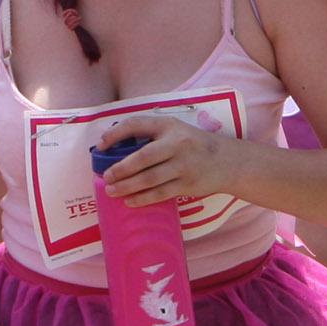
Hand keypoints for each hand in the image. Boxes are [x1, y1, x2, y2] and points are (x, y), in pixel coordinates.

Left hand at [95, 113, 235, 207]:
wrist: (226, 161)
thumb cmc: (193, 144)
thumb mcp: (175, 130)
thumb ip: (151, 134)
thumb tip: (117, 147)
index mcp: (169, 125)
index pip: (137, 124)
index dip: (116, 133)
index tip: (101, 145)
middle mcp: (176, 144)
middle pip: (142, 157)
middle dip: (120, 169)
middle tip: (105, 177)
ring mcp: (182, 165)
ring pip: (149, 179)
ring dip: (127, 186)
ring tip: (111, 191)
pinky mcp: (187, 184)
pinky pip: (160, 193)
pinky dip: (142, 198)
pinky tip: (130, 201)